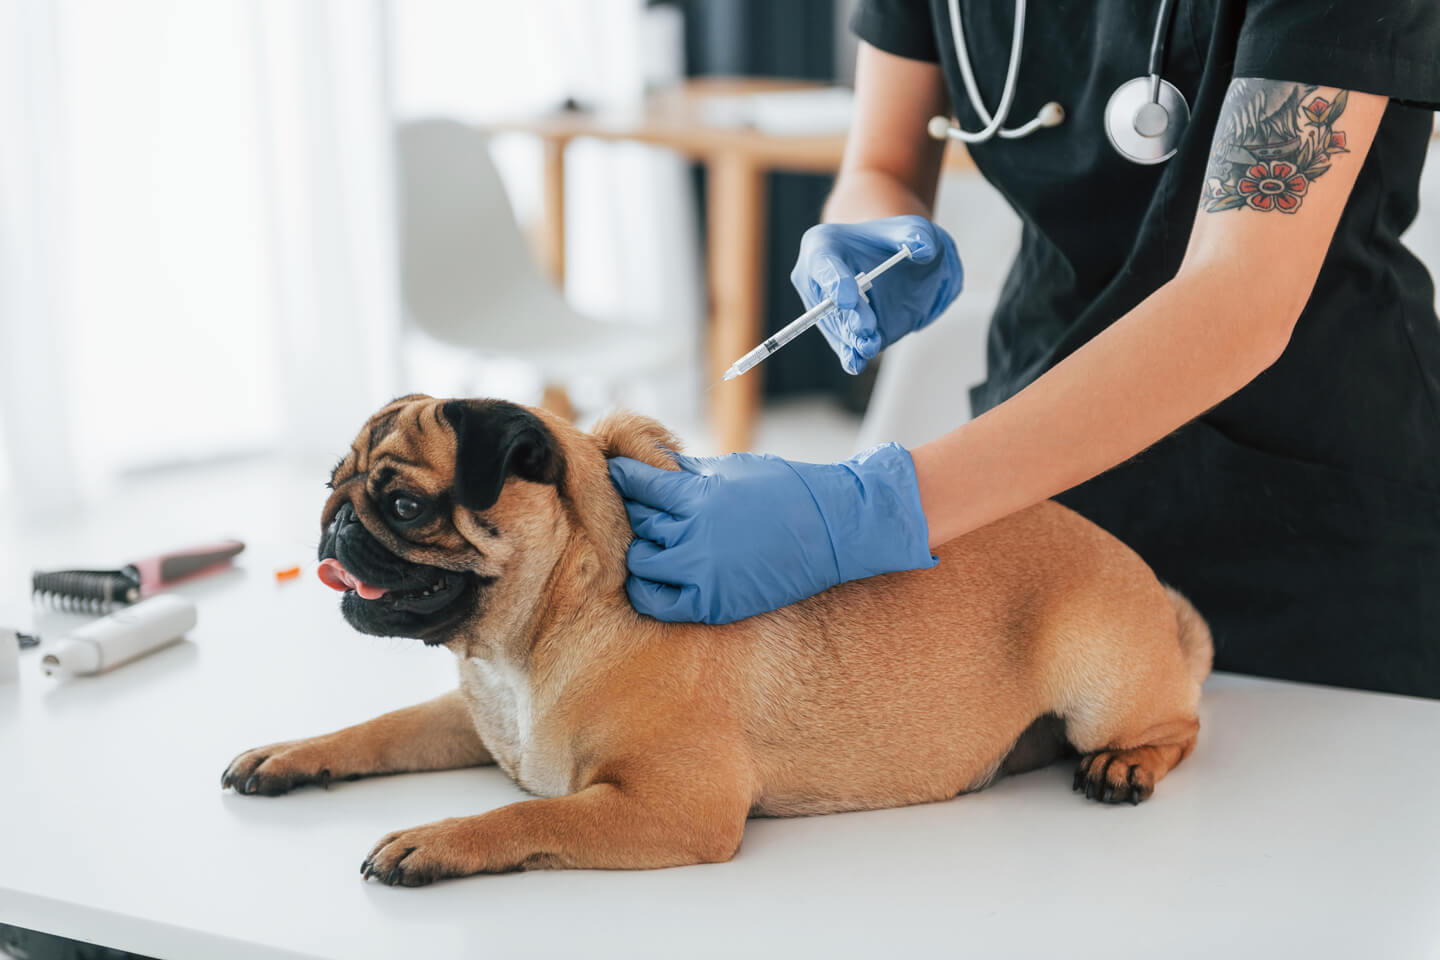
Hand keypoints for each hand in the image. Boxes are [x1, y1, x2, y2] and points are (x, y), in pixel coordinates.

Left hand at [607, 445, 934, 623]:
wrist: (833, 530)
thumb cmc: (785, 490)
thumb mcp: (733, 469)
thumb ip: (687, 471)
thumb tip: (647, 459)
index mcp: (700, 496)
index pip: (639, 484)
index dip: (626, 476)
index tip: (621, 472)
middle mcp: (695, 536)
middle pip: (638, 524)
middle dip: (638, 511)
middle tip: (646, 506)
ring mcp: (703, 574)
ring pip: (640, 563)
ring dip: (643, 549)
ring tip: (656, 540)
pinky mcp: (713, 604)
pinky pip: (657, 602)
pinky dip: (650, 589)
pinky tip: (658, 575)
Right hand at [790, 215, 962, 373]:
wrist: (894, 264)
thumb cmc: (894, 242)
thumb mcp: (911, 229)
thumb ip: (918, 234)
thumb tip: (922, 248)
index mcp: (823, 246)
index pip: (822, 264)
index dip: (834, 282)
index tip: (848, 299)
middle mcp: (816, 279)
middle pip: (827, 303)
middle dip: (848, 317)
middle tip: (866, 328)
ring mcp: (825, 308)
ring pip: (836, 327)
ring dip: (852, 339)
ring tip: (869, 345)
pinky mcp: (840, 329)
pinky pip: (841, 345)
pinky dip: (850, 354)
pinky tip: (856, 362)